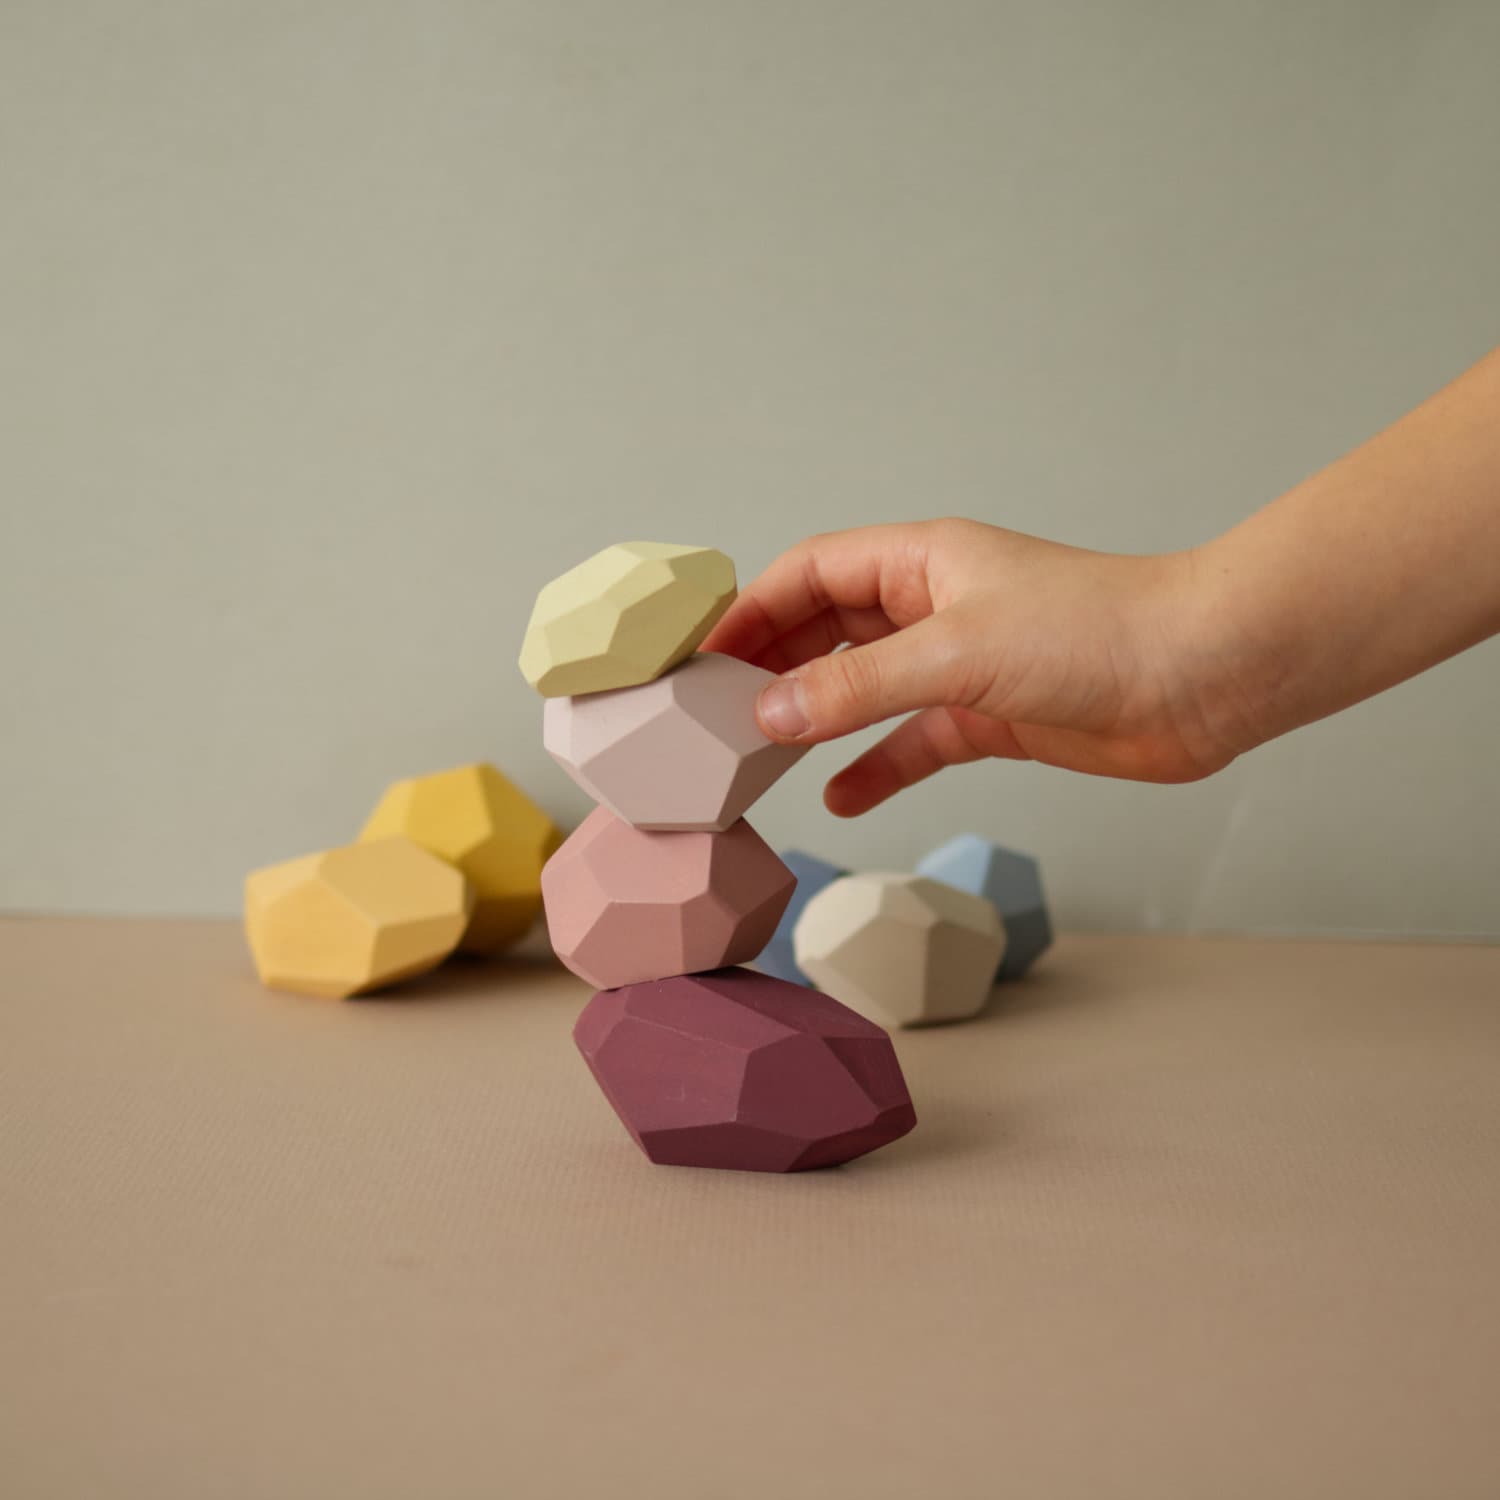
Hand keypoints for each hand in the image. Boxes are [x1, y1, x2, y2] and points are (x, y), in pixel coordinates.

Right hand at [702, 519, 1248, 816]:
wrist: (1204, 675)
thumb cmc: (1094, 631)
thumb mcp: (957, 654)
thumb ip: (858, 687)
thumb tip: (770, 714)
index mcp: (921, 561)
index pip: (809, 575)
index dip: (751, 612)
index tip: (699, 659)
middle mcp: (934, 606)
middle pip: (827, 632)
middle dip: (773, 670)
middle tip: (714, 717)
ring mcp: (961, 664)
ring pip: (864, 689)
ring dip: (815, 720)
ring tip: (756, 758)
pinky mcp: (990, 717)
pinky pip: (913, 741)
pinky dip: (875, 767)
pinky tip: (838, 798)